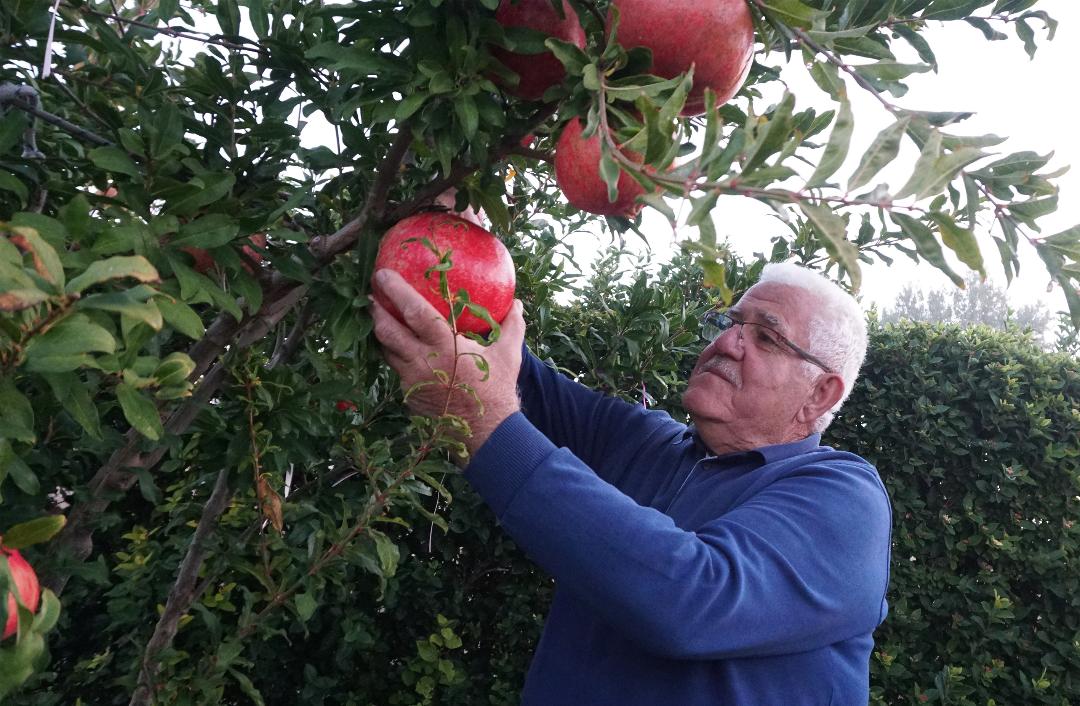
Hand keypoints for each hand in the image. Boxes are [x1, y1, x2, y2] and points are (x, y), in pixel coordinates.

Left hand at [370, 269, 523, 456]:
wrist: (486, 433)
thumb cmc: (497, 389)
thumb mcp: (508, 354)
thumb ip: (512, 325)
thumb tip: (517, 303)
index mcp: (445, 345)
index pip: (414, 311)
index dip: (396, 291)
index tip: (383, 274)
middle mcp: (422, 361)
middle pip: (388, 330)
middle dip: (376, 310)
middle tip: (371, 294)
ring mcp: (412, 379)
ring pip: (386, 351)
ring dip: (380, 333)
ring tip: (378, 318)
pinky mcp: (409, 394)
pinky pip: (395, 369)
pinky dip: (393, 355)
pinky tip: (397, 348)